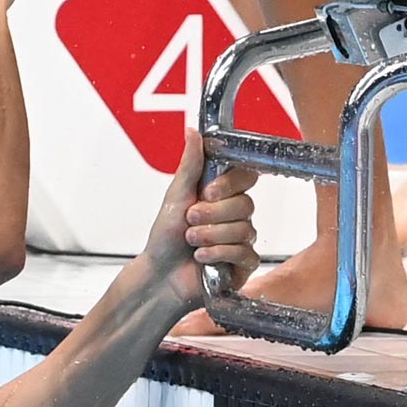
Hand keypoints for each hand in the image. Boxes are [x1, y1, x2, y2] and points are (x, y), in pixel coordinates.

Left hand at [144, 130, 259, 311]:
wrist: (160, 275)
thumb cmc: (165, 237)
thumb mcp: (176, 196)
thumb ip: (190, 165)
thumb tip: (193, 131)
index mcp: (222, 194)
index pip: (246, 176)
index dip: (229, 184)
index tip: (206, 192)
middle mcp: (235, 214)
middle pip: (245, 204)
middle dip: (211, 216)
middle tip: (189, 222)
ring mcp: (242, 238)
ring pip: (244, 229)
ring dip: (210, 236)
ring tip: (191, 243)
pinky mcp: (244, 263)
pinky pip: (245, 252)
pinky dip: (218, 254)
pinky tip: (202, 258)